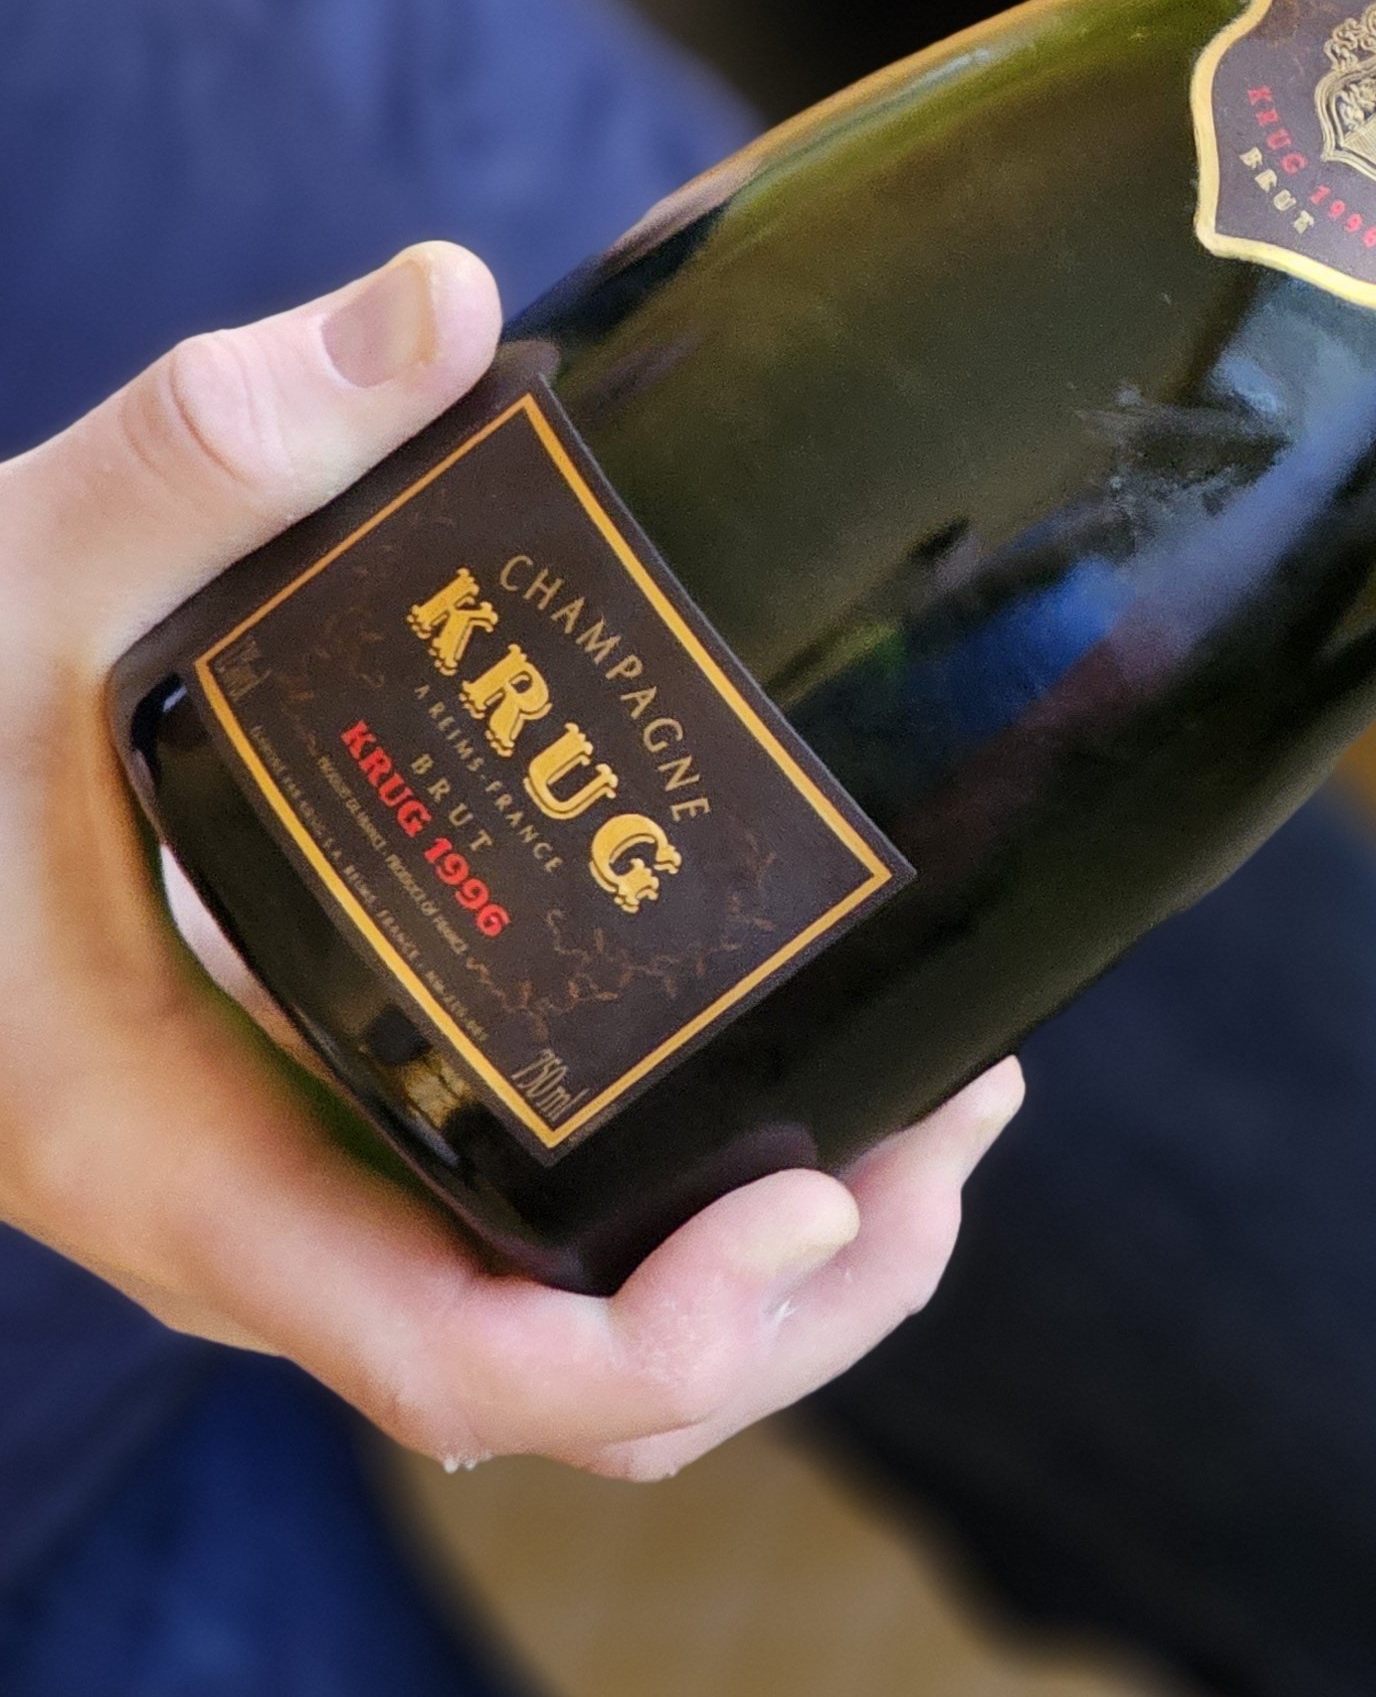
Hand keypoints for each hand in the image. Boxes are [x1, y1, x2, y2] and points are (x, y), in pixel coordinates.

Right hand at [0, 244, 1021, 1478]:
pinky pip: (531, 1251)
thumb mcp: (23, 573)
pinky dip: (688, 1207)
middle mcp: (250, 1230)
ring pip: (571, 1342)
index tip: (832, 1197)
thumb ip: (219, 440)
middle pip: (581, 1395)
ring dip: (780, 1268)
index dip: (677, 1338)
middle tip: (960, 1107)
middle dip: (802, 1298)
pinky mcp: (329, 1132)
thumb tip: (449, 301)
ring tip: (944, 1093)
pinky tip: (803, 1053)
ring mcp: (298, 1196)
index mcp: (178, 1163)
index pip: (469, 1365)